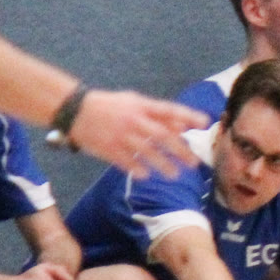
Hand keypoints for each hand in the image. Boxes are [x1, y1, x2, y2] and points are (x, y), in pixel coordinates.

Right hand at [68, 91, 205, 179]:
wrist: (74, 110)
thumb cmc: (109, 106)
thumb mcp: (133, 102)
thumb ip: (157, 114)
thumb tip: (182, 126)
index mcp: (141, 106)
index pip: (169, 110)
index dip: (187, 115)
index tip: (204, 122)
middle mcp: (134, 120)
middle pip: (162, 135)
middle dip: (180, 149)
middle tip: (194, 163)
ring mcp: (121, 135)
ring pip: (146, 151)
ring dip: (163, 164)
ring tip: (175, 175)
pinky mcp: (108, 148)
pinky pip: (126, 162)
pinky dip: (137, 169)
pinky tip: (146, 176)